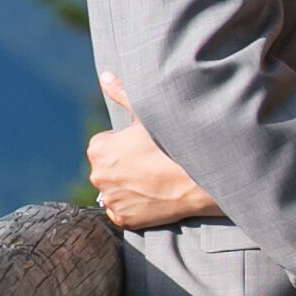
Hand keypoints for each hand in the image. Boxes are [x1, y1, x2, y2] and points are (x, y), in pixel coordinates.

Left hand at [85, 75, 219, 231]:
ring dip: (128, 187)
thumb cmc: (171, 144)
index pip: (105, 145)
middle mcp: (97, 176)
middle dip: (124, 165)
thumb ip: (121, 94)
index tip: (144, 146)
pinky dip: (133, 207)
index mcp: (98, 149)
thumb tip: (104, 76)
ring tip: (154, 180)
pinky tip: (152, 196)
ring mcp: (111, 200)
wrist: (198, 180)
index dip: (125, 144)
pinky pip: (122, 212)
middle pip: (108, 168)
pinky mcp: (124, 219)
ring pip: (115, 191)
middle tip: (151, 162)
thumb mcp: (146, 115)